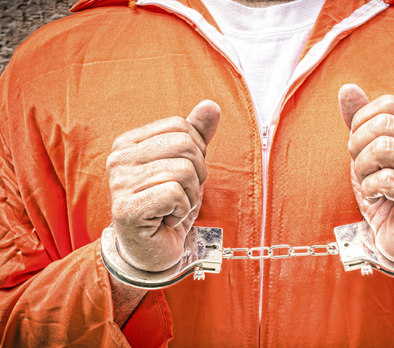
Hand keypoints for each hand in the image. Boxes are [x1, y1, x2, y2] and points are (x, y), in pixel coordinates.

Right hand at [106, 100, 219, 271]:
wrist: (149, 250)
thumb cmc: (166, 206)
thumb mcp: (186, 166)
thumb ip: (196, 135)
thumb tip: (211, 105)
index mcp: (129, 142)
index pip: (180, 126)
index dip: (197, 150)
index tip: (184, 174)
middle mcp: (119, 158)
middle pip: (185, 144)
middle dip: (197, 173)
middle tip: (182, 194)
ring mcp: (119, 183)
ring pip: (184, 170)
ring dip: (190, 195)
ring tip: (173, 208)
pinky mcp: (127, 208)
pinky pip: (176, 194)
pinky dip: (182, 211)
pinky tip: (167, 220)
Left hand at [339, 85, 393, 263]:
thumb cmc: (383, 191)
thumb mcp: (365, 152)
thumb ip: (359, 120)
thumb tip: (347, 88)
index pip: (387, 104)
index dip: (360, 123)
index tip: (358, 146)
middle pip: (383, 124)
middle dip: (358, 147)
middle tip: (361, 167)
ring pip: (382, 148)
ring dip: (363, 169)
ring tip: (370, 182)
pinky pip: (386, 179)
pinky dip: (369, 188)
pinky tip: (377, 197)